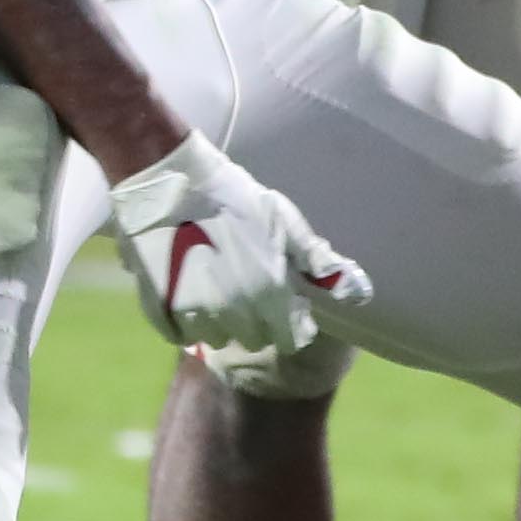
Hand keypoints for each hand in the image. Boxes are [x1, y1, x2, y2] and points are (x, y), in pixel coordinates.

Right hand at [104, 134, 368, 377]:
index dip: (292, 322)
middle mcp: (234, 313)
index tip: (288, 303)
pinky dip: (187, 320)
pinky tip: (189, 290)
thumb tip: (361, 293)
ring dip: (222, 321)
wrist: (170, 181)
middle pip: (253, 339)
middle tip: (252, 288)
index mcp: (269, 294)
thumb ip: (319, 262)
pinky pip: (180, 333)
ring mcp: (193, 313)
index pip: (290, 339)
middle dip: (258, 321)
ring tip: (218, 286)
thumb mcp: (284, 223)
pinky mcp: (159, 308)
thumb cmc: (234, 197)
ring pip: (216, 338)